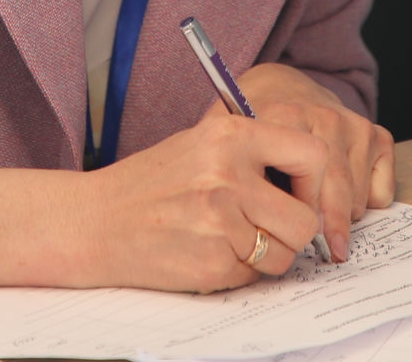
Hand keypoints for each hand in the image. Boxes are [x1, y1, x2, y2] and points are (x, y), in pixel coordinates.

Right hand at [83, 113, 329, 292]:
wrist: (95, 221)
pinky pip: (253, 276)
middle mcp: (228, 174)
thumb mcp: (200, 143)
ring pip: (283, 255)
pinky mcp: (212, 260)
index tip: (302, 195)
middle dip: (293, 233)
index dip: (316, 183)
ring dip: (265, 256)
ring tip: (230, 239)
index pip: (312, 154)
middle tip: (267, 229)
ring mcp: (220, 221)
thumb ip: (252, 152)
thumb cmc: (150, 184)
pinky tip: (206, 252)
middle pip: (305, 219)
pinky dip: (237, 271)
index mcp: (230, 135)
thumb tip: (311, 178)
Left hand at [225, 63, 394, 260]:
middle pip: (336, 190)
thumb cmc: (254, 123)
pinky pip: (381, 191)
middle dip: (328, 227)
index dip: (301, 210)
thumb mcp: (229, 137)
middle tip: (323, 252)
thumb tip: (235, 223)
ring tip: (323, 224)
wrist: (281, 88)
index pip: (306, 170)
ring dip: (343, 218)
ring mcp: (353, 124)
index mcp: (285, 114)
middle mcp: (324, 115)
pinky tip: (345, 202)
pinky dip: (368, 205)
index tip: (296, 236)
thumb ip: (229, 169)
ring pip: (358, 197)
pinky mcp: (376, 136)